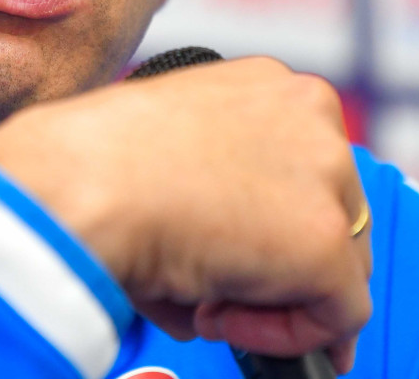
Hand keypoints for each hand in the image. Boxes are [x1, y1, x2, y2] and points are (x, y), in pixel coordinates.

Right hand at [0, 57, 371, 371]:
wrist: (77, 183)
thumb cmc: (92, 163)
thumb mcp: (169, 148)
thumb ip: (219, 183)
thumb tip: (230, 258)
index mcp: (267, 84)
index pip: (307, 168)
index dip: (274, 224)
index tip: (238, 255)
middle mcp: (310, 115)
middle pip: (335, 213)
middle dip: (280, 265)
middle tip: (215, 290)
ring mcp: (324, 175)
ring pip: (341, 264)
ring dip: (278, 299)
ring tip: (206, 303)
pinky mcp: (324, 239)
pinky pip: (338, 313)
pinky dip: (285, 335)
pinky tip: (218, 317)